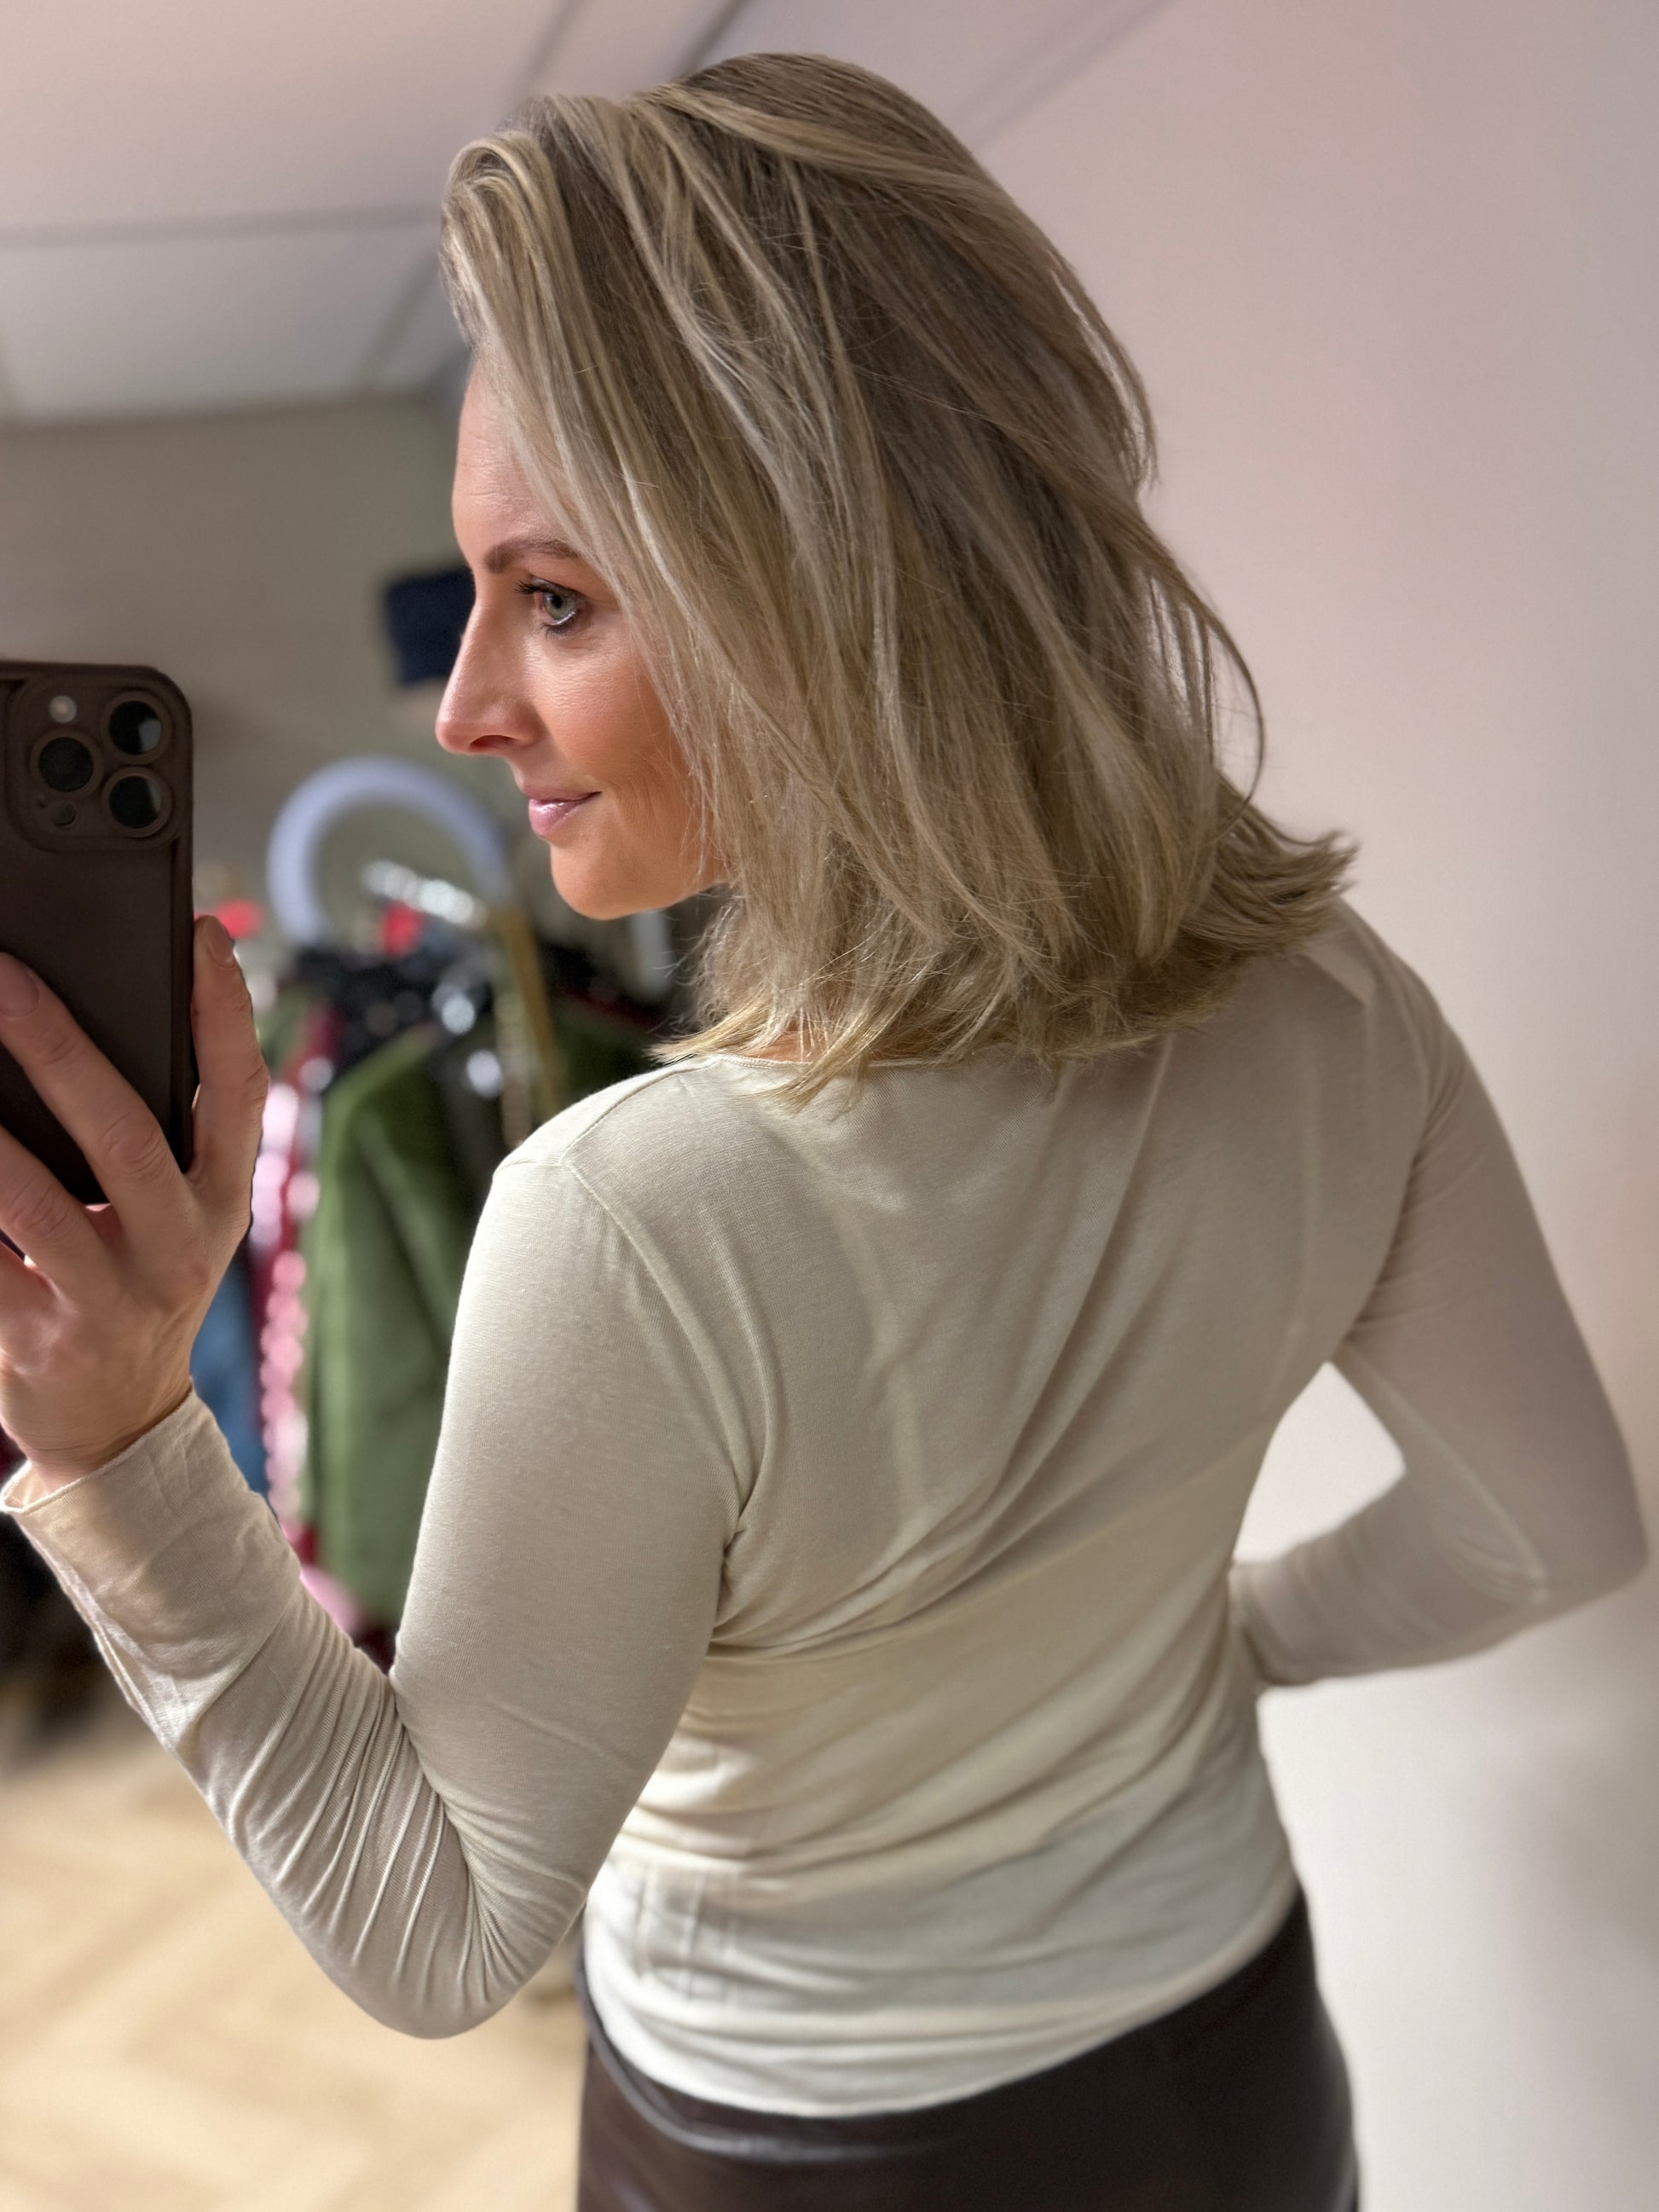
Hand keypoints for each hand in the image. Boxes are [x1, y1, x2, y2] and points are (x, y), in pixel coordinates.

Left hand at [0, 917, 267, 1486]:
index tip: (203, 934)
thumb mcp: (175, 1216)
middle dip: (60, 1048)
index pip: (241, 1093)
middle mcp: (180, 1247)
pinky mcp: (38, 1342)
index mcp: (221, 1201)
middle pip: (125, 1134)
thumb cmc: (136, 1285)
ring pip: (31, 1202)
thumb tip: (90, 1025)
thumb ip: (161, 1133)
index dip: (225, 1013)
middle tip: (2, 978)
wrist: (117, 1426)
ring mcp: (111, 1299)